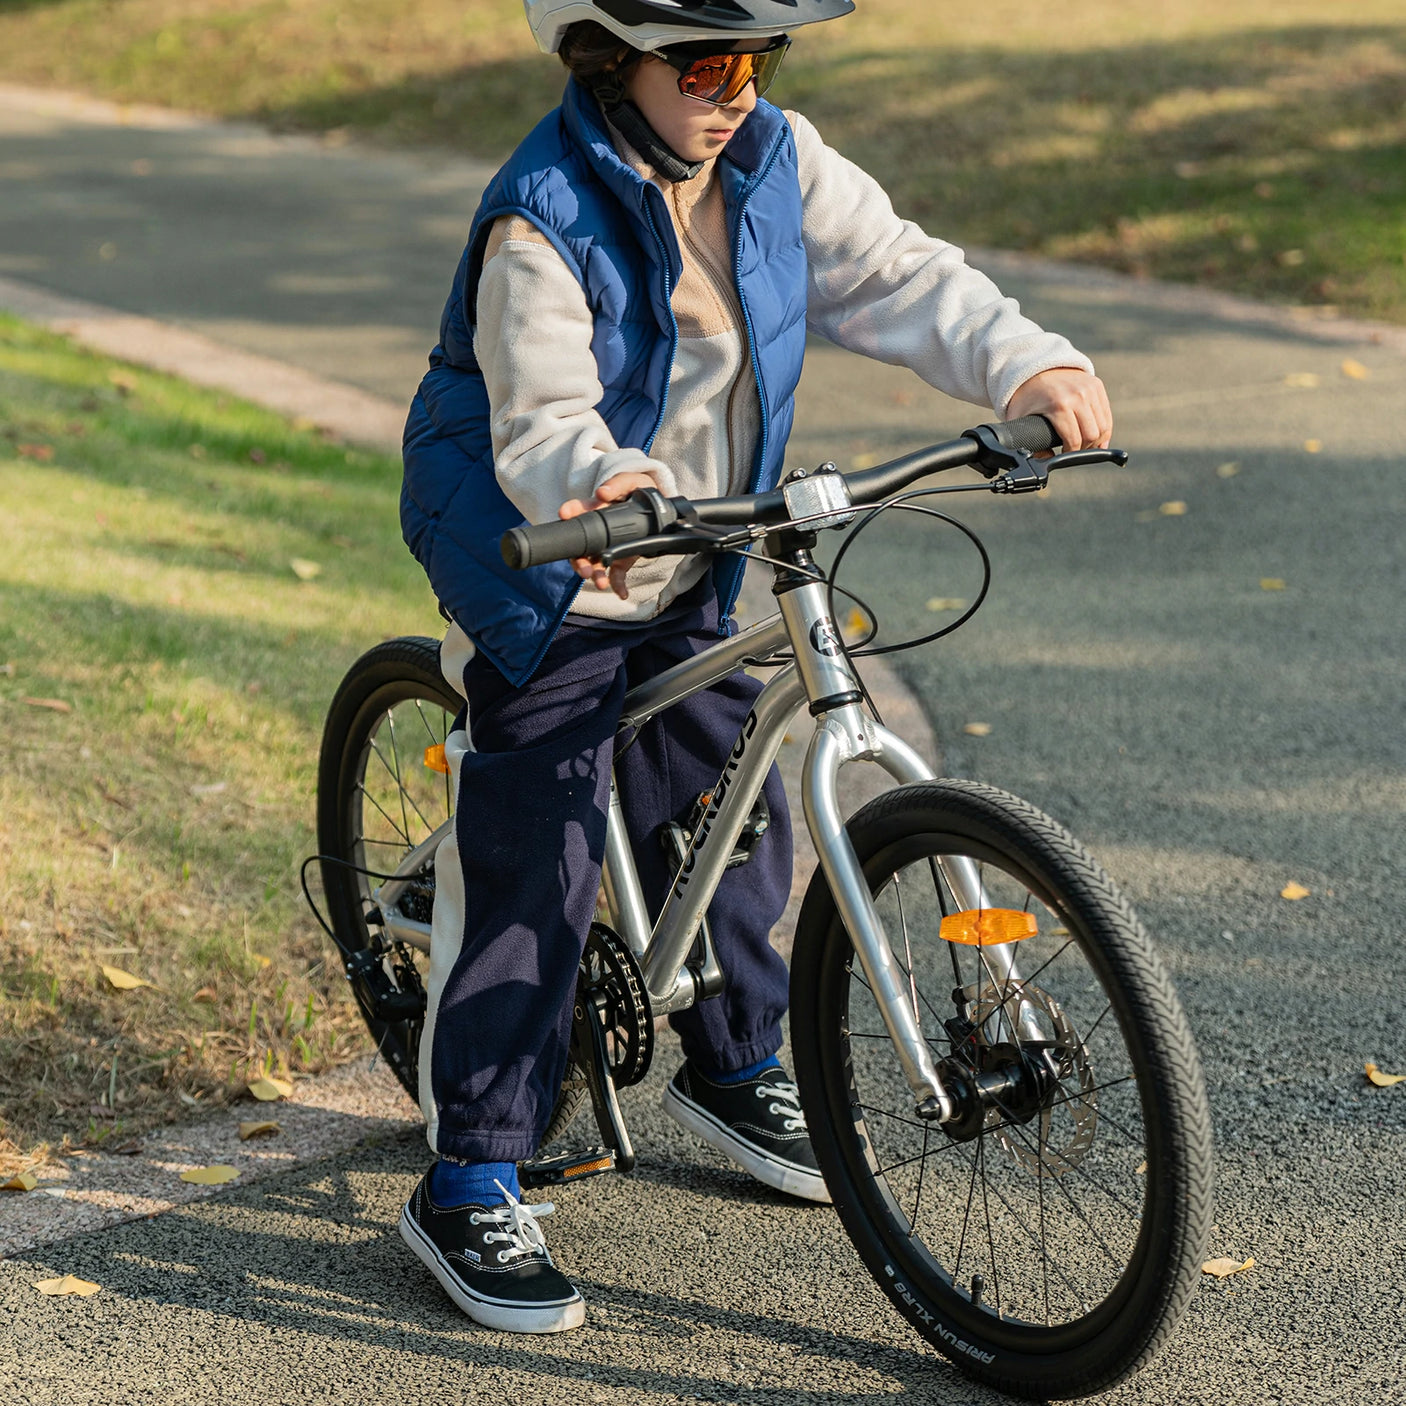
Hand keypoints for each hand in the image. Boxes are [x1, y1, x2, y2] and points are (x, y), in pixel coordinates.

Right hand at [559, 470, 657, 599]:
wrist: (657, 510)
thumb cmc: (638, 492)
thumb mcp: (633, 481)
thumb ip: (618, 483)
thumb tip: (602, 492)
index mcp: (595, 509)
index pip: (576, 513)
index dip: (569, 513)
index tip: (565, 514)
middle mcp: (596, 532)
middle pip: (579, 548)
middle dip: (579, 561)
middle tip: (584, 569)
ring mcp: (606, 548)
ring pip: (594, 564)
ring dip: (596, 575)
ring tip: (601, 583)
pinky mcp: (620, 560)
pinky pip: (615, 575)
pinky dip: (618, 586)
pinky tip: (622, 593)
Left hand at [1006, 368, 1112, 451]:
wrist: (1036, 368)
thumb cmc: (1027, 396)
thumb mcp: (1021, 419)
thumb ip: (1030, 442)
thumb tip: (1046, 461)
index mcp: (1059, 406)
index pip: (1075, 440)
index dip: (1072, 452)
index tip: (1065, 455)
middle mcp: (1078, 396)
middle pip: (1093, 435)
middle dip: (1085, 448)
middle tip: (1075, 451)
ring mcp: (1089, 389)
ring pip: (1104, 426)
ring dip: (1097, 440)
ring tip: (1086, 445)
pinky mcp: (1097, 385)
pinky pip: (1106, 414)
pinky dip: (1104, 428)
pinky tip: (1097, 437)